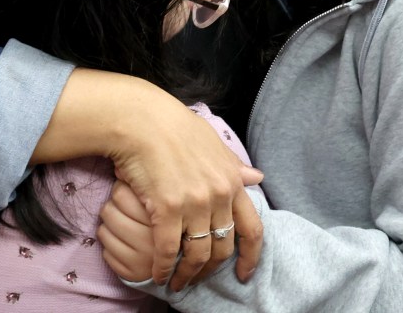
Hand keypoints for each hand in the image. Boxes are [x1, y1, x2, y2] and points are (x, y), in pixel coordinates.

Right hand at [32, 70, 263, 286]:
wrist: (144, 119)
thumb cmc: (175, 126)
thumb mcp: (213, 143)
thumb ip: (234, 165)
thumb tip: (257, 177)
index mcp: (232, 179)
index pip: (252, 228)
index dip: (251, 257)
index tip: (244, 274)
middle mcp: (219, 194)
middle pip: (223, 247)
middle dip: (211, 269)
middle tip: (198, 277)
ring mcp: (195, 202)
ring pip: (198, 254)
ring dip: (187, 274)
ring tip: (176, 282)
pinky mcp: (168, 208)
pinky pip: (169, 251)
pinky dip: (163, 268)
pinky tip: (157, 274)